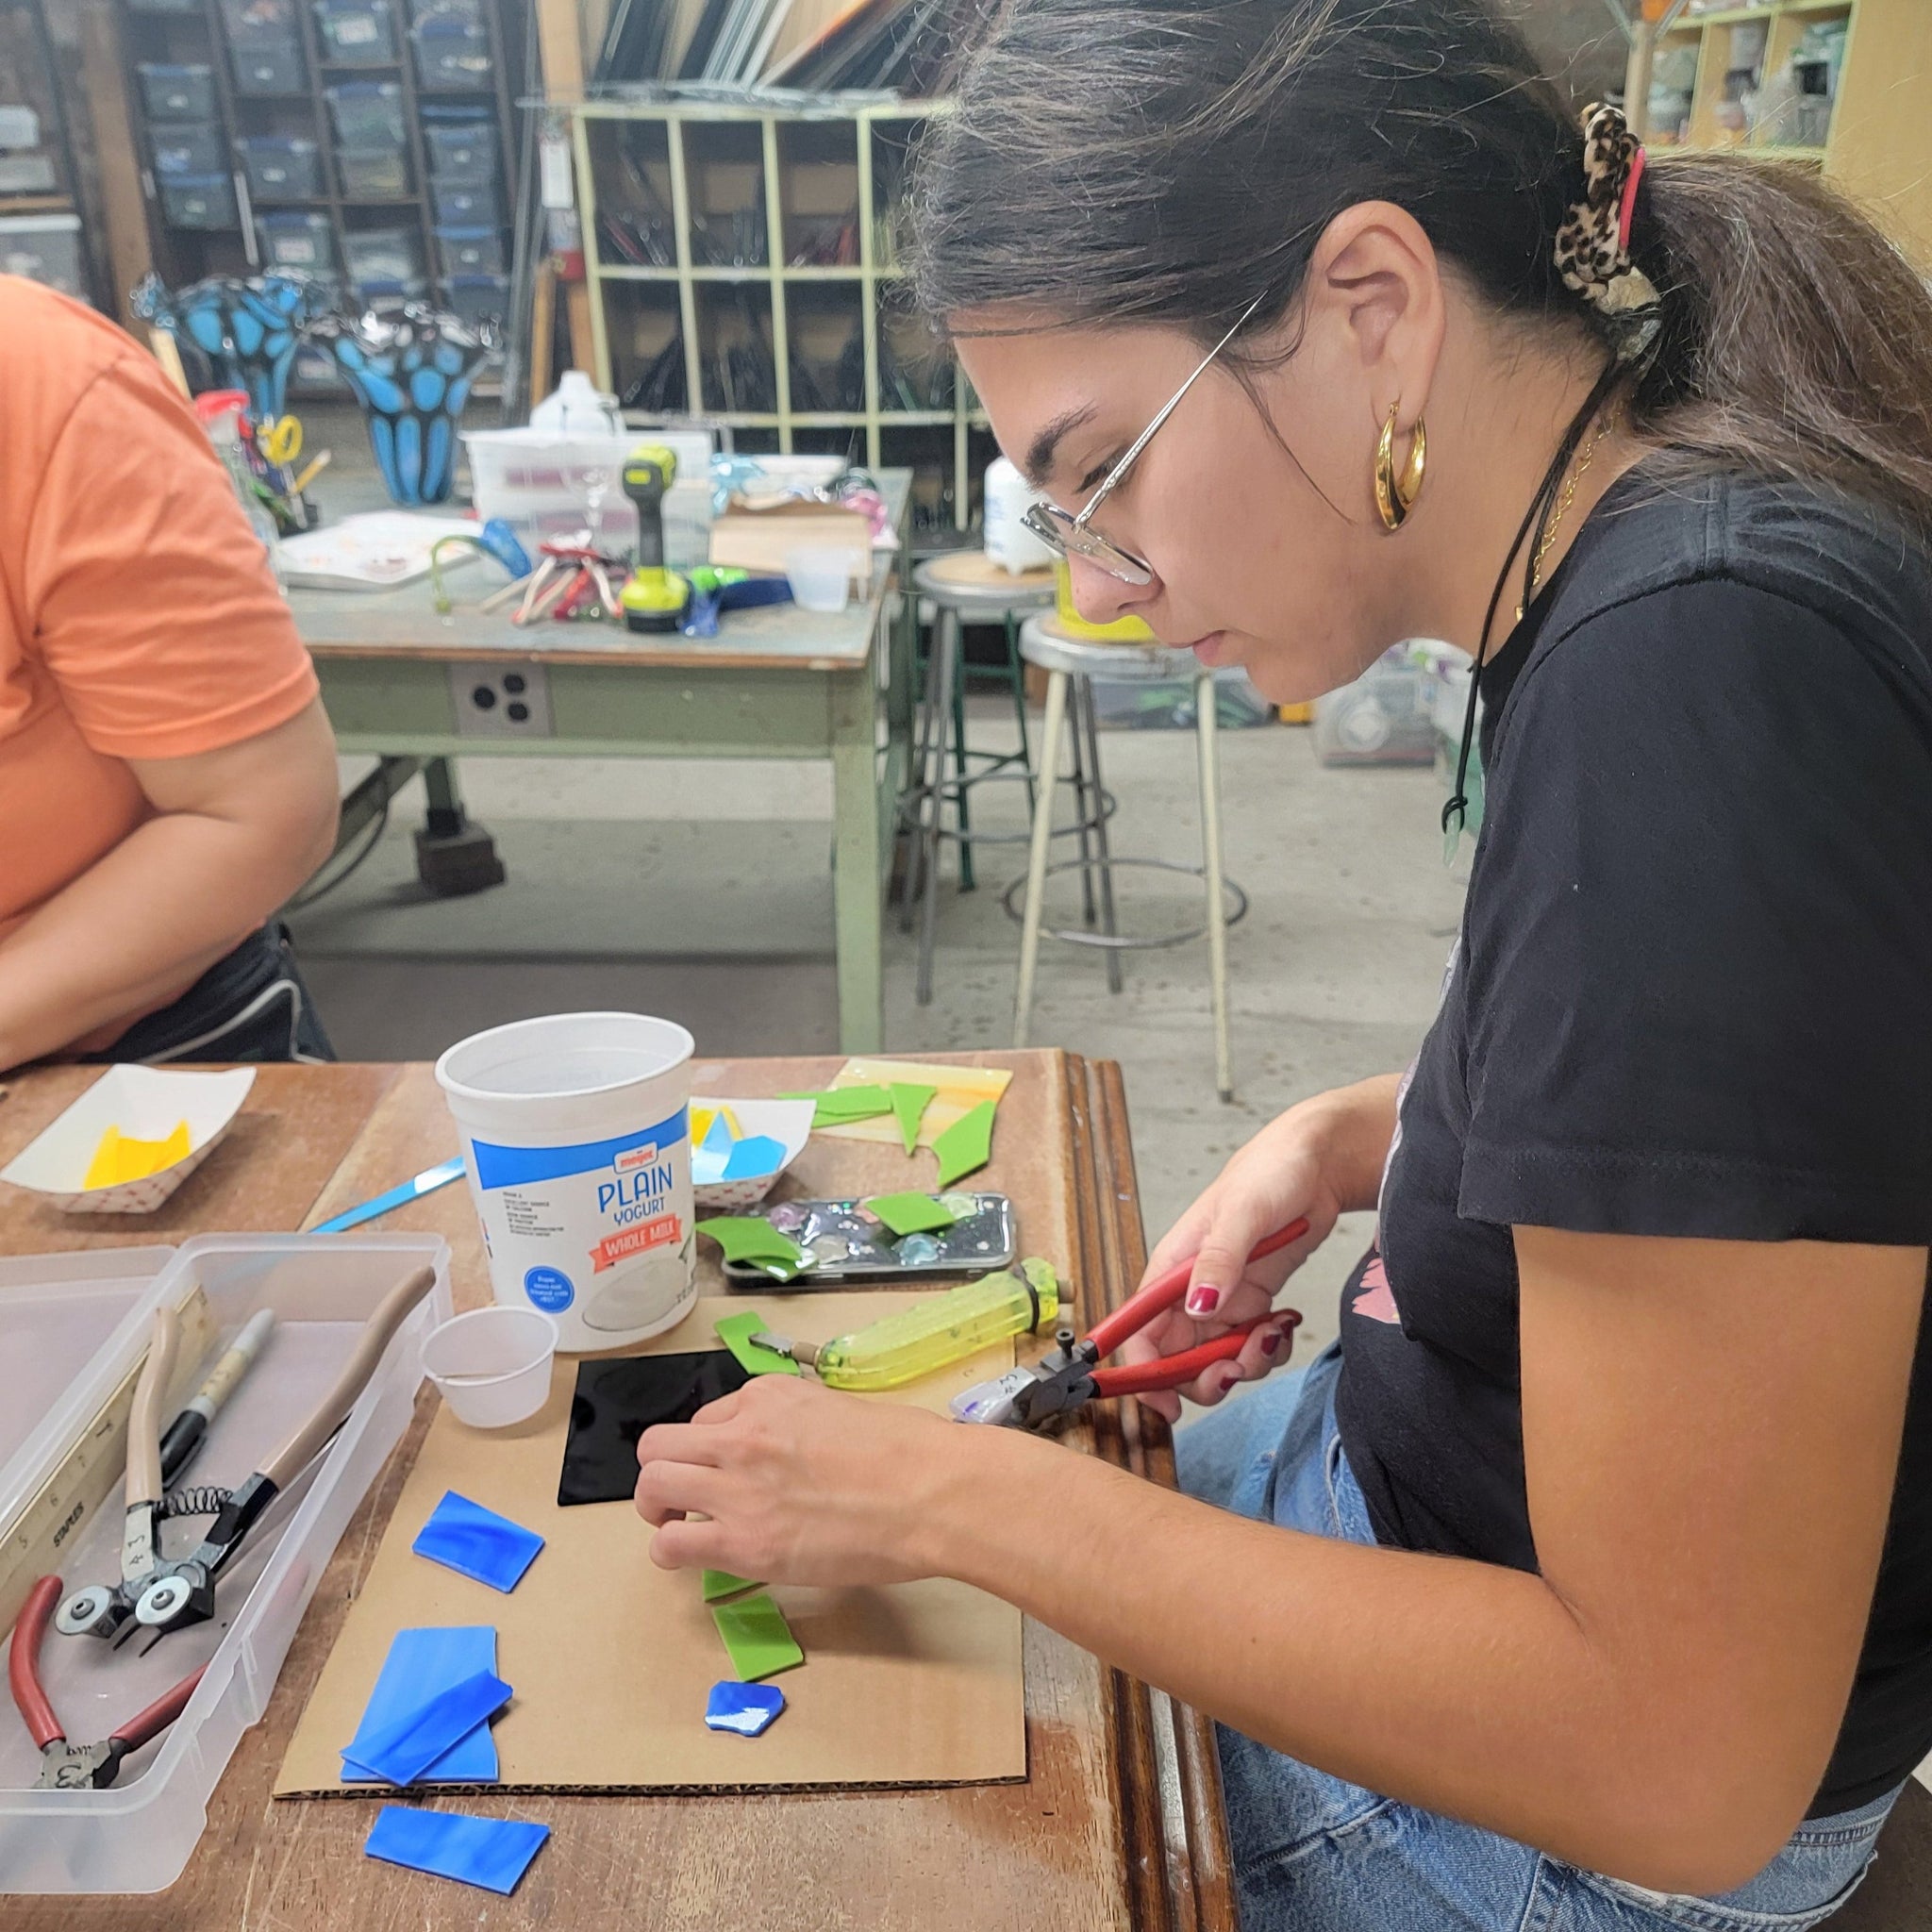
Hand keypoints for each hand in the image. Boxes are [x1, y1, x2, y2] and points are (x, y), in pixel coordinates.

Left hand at [634, 1375, 1014, 1585]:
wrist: (932, 1491)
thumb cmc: (910, 1451)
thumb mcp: (842, 1409)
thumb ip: (800, 1424)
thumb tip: (791, 1451)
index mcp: (769, 1397)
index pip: (709, 1417)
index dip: (712, 1448)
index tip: (730, 1469)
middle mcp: (742, 1434)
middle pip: (658, 1445)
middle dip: (664, 1471)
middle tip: (683, 1497)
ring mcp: (737, 1487)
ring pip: (651, 1486)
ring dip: (657, 1507)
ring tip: (678, 1526)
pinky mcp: (743, 1541)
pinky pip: (670, 1545)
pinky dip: (670, 1551)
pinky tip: (693, 1556)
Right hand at [1121, 1093, 1383, 1421]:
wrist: (1317, 1164)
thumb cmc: (1270, 1173)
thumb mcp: (1243, 1213)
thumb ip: (1218, 1261)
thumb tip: (1196, 1308)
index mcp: (1171, 1266)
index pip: (1141, 1331)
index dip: (1144, 1374)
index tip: (1167, 1407)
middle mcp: (1189, 1289)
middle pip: (1177, 1357)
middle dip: (1205, 1377)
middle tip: (1239, 1369)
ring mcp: (1222, 1298)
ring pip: (1216, 1357)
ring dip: (1245, 1362)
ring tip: (1273, 1334)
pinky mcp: (1252, 1302)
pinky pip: (1251, 1345)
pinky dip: (1269, 1347)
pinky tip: (1285, 1323)